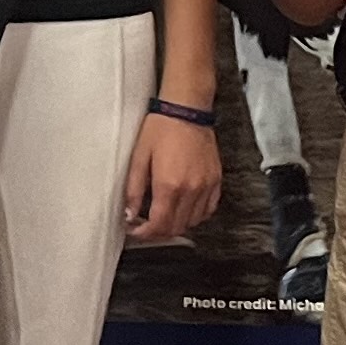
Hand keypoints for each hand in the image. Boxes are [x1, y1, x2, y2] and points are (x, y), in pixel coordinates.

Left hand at [122, 106, 222, 242]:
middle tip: (145, 225)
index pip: (159, 225)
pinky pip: (208, 210)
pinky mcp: (216, 180)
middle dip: (158, 232)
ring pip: (193, 222)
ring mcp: (206, 186)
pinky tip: (183, 208)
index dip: (145, 234)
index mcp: (169, 185)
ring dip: (176, 225)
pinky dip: (195, 216)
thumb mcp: (139, 157)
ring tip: (163, 216)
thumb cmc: (160, 129)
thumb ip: (134, 190)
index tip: (135, 231)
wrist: (186, 110)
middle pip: (176, 227)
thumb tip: (130, 215)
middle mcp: (191, 190)